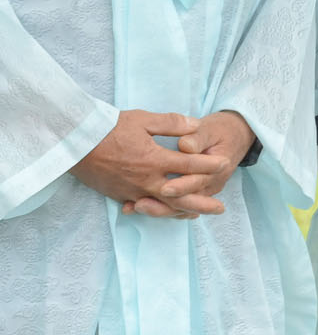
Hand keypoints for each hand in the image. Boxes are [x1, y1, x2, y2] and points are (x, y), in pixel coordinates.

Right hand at [71, 110, 226, 218]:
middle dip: (202, 203)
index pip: (189, 165)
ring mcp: (132, 191)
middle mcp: (146, 180)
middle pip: (180, 196)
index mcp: (154, 160)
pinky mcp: (120, 196)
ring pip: (162, 206)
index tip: (225, 164)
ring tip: (197, 215)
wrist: (74, 144)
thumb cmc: (108, 129)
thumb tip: (195, 125)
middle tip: (220, 209)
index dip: (209, 164)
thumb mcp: (142, 119)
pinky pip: (144, 207)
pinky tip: (167, 213)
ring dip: (181, 211)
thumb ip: (171, 123)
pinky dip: (159, 211)